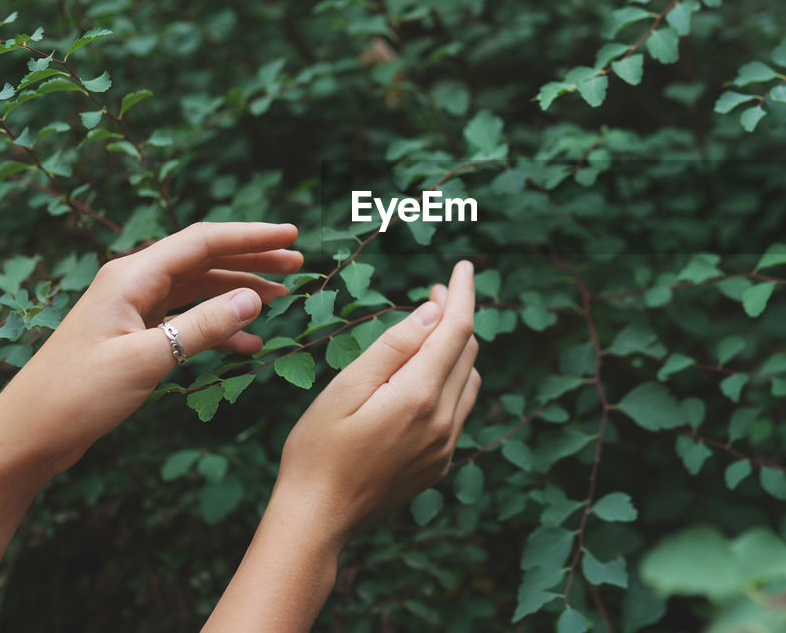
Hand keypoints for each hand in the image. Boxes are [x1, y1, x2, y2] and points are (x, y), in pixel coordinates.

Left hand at [0, 221, 302, 476]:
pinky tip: (248, 345)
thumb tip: (252, 298)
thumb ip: (202, 327)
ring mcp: (133, 311)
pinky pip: (185, 321)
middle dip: (251, 260)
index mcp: (131, 276)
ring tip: (282, 300)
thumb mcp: (146, 360)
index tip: (292, 237)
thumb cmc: (77, 395)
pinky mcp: (133, 338)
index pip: (202, 241)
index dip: (251, 237)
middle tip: (297, 266)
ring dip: (239, 293)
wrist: (28, 435)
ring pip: (198, 290)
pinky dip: (218, 328)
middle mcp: (133, 284)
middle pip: (203, 260)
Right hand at [275, 260, 480, 544]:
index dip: (463, 294)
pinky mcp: (440, 464)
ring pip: (468, 381)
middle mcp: (443, 422)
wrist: (317, 519)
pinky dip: (451, 382)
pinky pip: (459, 411)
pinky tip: (424, 378)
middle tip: (433, 295)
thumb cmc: (317, 449)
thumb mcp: (346, 387)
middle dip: (455, 318)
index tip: (465, 267)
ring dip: (456, 350)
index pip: (456, 330)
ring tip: (430, 332)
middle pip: (466, 353)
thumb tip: (434, 312)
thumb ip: (394, 347)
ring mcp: (445, 447)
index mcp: (419, 396)